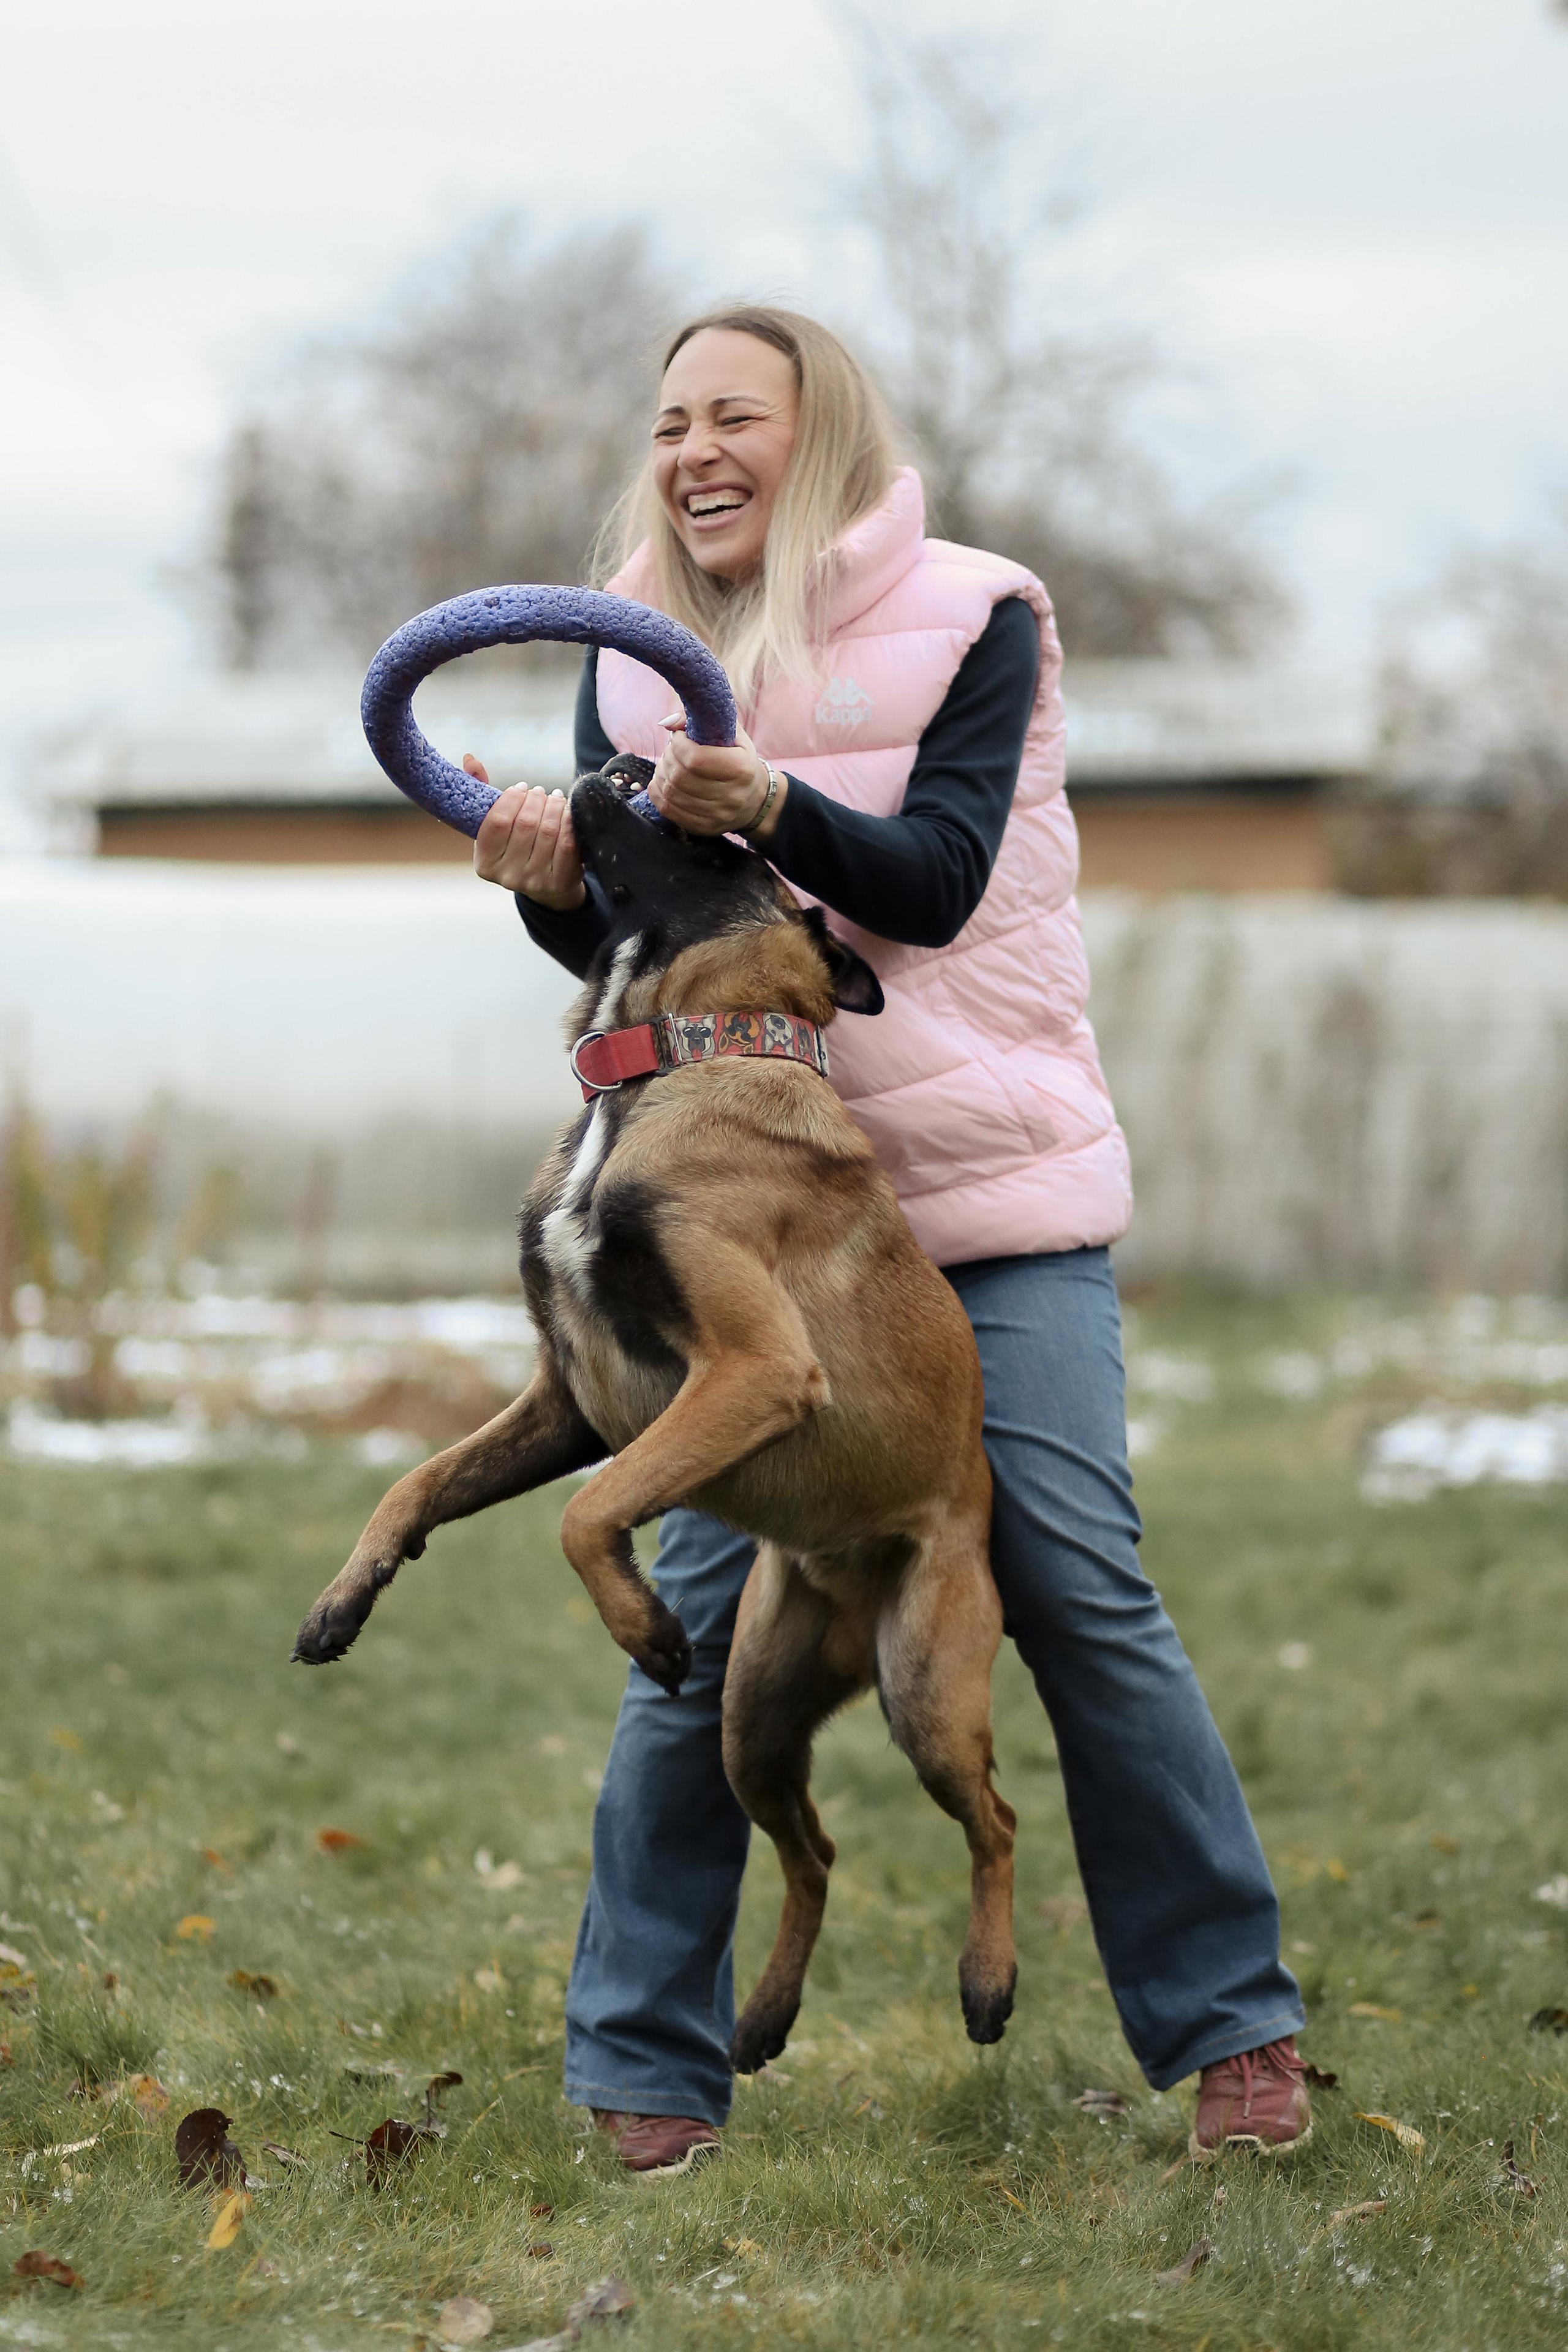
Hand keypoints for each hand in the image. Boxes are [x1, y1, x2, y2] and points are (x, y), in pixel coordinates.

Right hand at [467, 756, 585, 907]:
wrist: (547, 884)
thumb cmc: (517, 846)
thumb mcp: (496, 826)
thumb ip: (480, 792)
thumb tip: (470, 760)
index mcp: (484, 863)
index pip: (497, 821)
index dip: (511, 798)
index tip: (522, 787)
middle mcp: (507, 876)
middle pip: (525, 823)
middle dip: (536, 799)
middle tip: (541, 791)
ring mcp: (533, 881)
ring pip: (548, 830)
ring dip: (554, 806)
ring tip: (555, 798)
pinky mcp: (559, 882)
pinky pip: (567, 843)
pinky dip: (569, 822)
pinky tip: (568, 812)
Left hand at [650, 716, 786, 843]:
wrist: (754, 799)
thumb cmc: (739, 759)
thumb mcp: (732, 735)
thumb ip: (703, 721)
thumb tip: (668, 723)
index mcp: (741, 770)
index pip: (695, 758)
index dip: (679, 744)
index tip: (680, 737)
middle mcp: (731, 797)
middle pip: (680, 776)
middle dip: (668, 757)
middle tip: (673, 750)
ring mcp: (717, 816)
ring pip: (671, 792)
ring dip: (662, 772)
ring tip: (669, 763)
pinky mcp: (703, 828)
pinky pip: (667, 808)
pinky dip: (658, 790)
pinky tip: (665, 780)